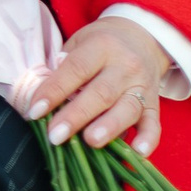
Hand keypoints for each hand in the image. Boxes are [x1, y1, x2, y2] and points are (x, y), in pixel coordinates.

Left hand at [29, 16, 171, 155]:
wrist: (141, 38)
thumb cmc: (100, 44)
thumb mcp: (79, 43)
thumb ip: (64, 66)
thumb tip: (44, 94)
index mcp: (101, 47)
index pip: (75, 69)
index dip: (54, 91)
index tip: (35, 111)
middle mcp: (125, 66)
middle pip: (101, 93)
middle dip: (76, 116)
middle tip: (56, 135)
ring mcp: (143, 86)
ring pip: (128, 109)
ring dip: (109, 127)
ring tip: (90, 142)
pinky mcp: (155, 104)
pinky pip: (154, 124)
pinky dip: (149, 139)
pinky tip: (138, 152)